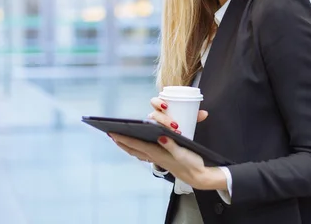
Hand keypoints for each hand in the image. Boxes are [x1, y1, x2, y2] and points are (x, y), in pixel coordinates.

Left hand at [108, 133, 226, 190]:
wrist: (199, 177)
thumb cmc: (192, 164)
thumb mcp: (183, 153)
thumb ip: (171, 145)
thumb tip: (161, 136)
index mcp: (158, 153)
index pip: (137, 144)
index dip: (124, 138)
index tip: (113, 132)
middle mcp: (155, 157)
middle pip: (134, 149)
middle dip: (122, 142)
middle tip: (111, 134)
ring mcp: (158, 159)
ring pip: (138, 152)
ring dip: (128, 146)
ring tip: (120, 140)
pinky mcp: (163, 159)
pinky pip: (145, 153)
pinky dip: (138, 148)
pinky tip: (138, 146)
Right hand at [148, 97, 208, 134]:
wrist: (176, 131)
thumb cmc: (179, 119)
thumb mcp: (186, 116)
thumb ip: (195, 114)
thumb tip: (205, 113)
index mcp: (160, 107)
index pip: (154, 101)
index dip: (158, 102)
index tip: (166, 106)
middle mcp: (155, 115)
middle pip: (154, 114)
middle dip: (164, 120)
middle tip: (175, 125)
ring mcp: (153, 125)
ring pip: (154, 125)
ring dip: (164, 128)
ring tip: (176, 132)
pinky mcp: (154, 133)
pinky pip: (154, 134)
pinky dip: (158, 136)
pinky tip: (163, 139)